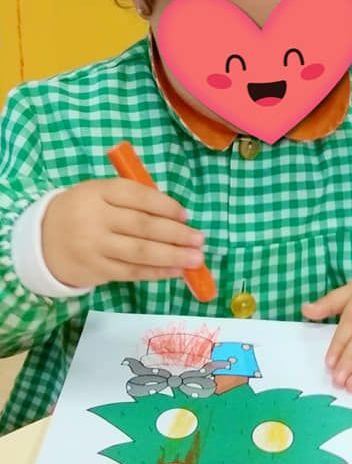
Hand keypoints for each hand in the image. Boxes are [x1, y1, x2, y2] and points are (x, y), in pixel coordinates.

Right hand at [42, 179, 204, 287]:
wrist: (41, 241)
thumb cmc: (82, 212)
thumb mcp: (99, 195)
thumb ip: (132, 200)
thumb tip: (176, 216)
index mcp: (98, 191)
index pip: (137, 196)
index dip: (165, 206)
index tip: (186, 215)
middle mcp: (96, 218)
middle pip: (143, 226)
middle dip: (176, 234)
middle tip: (199, 239)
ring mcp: (95, 246)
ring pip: (140, 252)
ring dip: (172, 256)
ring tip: (195, 258)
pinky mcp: (96, 270)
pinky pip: (132, 272)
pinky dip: (157, 272)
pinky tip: (176, 271)